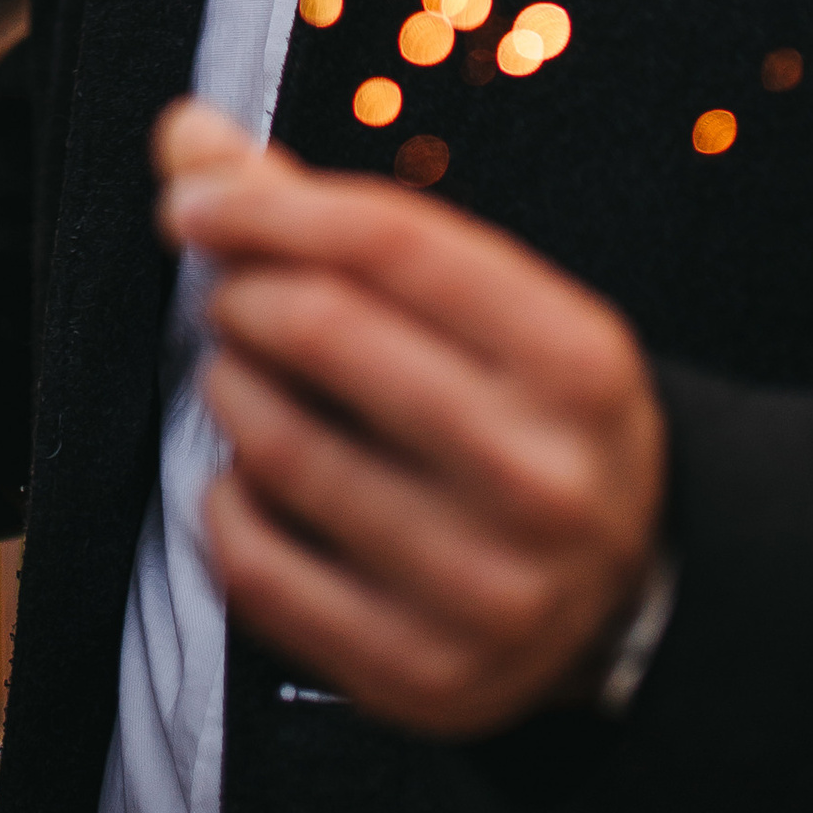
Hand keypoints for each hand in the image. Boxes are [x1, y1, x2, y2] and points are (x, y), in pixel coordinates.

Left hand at [157, 101, 665, 737]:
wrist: (623, 600)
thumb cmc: (524, 417)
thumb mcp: (486, 309)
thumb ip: (335, 217)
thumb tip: (189, 138)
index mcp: (577, 360)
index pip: (392, 240)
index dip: (270, 204)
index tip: (193, 196)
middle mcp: (544, 476)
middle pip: (329, 333)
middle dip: (242, 293)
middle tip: (224, 293)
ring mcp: (485, 588)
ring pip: (282, 450)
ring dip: (228, 389)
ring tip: (238, 376)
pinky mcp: (421, 674)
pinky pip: (259, 566)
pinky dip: (223, 502)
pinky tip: (244, 476)